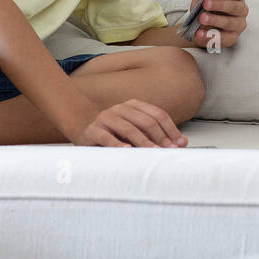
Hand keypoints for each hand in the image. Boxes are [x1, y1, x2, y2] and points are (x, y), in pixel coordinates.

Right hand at [69, 98, 187, 147]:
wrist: (79, 124)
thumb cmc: (111, 130)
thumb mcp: (133, 128)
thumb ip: (152, 134)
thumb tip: (179, 143)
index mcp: (133, 105)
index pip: (158, 114)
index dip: (171, 129)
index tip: (179, 143)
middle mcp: (120, 109)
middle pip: (146, 122)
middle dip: (160, 138)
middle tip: (169, 151)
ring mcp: (106, 118)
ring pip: (129, 129)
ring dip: (143, 143)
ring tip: (153, 153)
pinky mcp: (92, 130)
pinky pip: (107, 137)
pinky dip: (118, 145)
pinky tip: (127, 151)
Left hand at [187, 0, 247, 48]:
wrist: (200, 25)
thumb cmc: (206, 8)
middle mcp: (241, 11)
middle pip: (234, 7)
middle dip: (219, 5)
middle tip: (206, 4)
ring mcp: (238, 26)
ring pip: (229, 23)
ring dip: (215, 20)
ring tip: (202, 18)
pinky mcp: (232, 38)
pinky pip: (223, 38)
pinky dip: (210, 36)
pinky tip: (200, 33)